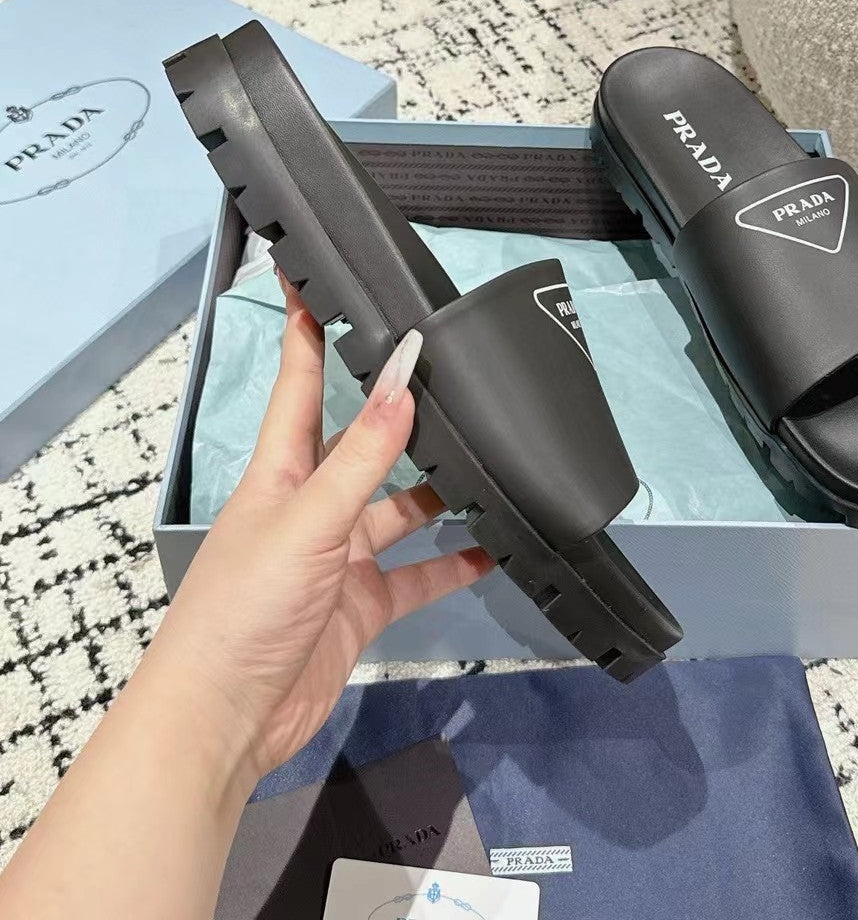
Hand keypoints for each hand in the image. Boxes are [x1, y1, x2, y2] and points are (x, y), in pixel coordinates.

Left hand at [141, 276, 491, 791]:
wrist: (225, 721)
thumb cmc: (242, 610)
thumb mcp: (308, 522)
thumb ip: (363, 455)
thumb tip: (404, 379)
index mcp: (280, 472)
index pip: (299, 382)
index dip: (308, 328)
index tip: (317, 276)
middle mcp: (310, 505)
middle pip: (361, 442)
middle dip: (399, 410)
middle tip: (450, 371)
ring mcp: (337, 557)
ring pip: (398, 507)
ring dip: (439, 490)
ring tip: (490, 459)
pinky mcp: (360, 606)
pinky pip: (416, 575)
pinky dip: (453, 564)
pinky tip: (492, 549)